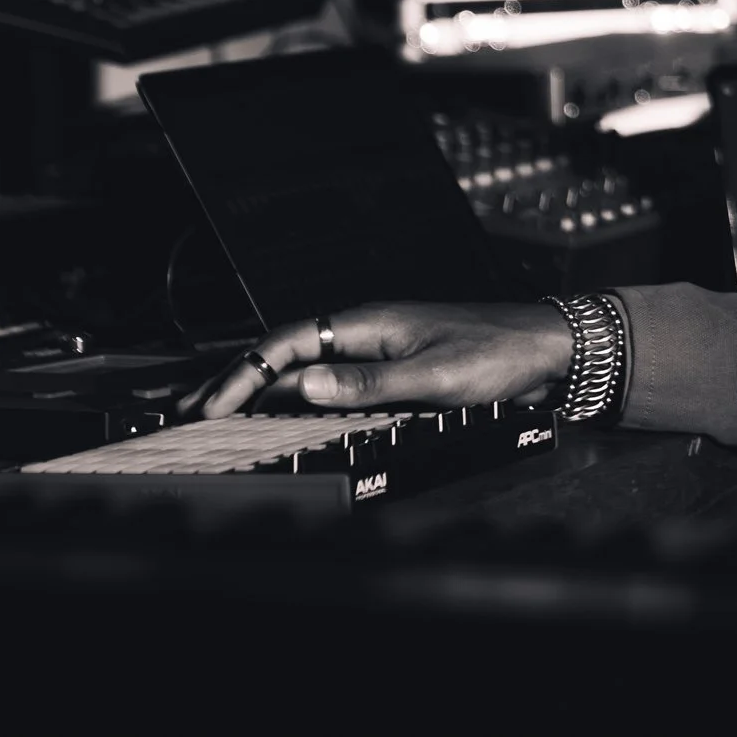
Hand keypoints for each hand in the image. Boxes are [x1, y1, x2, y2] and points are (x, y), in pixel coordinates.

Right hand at [177, 301, 574, 420]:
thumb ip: (369, 382)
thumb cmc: (499, 354)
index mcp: (369, 322)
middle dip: (236, 379)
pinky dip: (298, 398)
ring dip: (262, 390)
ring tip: (217, 414)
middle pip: (287, 353)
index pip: (289, 344)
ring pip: (305, 368)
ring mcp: (378, 349)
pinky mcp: (393, 369)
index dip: (245, 374)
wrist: (547, 349)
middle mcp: (367, 331)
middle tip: (189, 410)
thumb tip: (308, 387)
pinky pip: (332, 381)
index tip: (211, 404)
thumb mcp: (433, 376)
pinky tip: (281, 414)